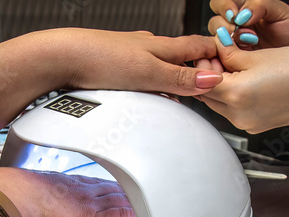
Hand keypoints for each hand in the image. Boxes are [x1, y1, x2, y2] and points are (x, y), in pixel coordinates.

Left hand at [26, 28, 223, 95]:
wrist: (62, 58)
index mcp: (162, 46)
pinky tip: (148, 97)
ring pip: (162, 69)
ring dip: (173, 82)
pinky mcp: (117, 68)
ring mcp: (132, 57)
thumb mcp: (148, 73)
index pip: (199, 47)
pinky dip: (153, 87)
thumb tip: (212, 79)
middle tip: (204, 92)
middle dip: (195, 74)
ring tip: (178, 100)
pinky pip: (143, 77)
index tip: (226, 74)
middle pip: (181, 59)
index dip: (215, 58)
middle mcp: (149, 48)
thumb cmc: (100, 59)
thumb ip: (179, 78)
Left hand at [197, 35, 288, 133]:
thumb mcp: (257, 56)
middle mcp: (237, 115)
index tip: (206, 55)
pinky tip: (243, 84)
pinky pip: (233, 112)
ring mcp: (246, 124)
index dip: (202, 66)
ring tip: (233, 71)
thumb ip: (229, 54)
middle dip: (208, 78)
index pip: (202, 81)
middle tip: (217, 61)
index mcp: (235, 95)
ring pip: (219, 105)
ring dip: (219, 89)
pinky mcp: (254, 127)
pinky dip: (232, 99)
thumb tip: (215, 48)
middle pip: (207, 96)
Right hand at [208, 0, 288, 54]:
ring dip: (225, 42)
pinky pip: (218, 61)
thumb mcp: (282, 14)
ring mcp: (232, 49)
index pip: (221, 3)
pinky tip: (240, 58)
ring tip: (247, 45)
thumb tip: (241, 14)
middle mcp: (236, 29)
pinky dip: (224, 59)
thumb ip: (261, 5)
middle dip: (224, 25)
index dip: (224, 6)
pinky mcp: (232, 66)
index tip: (235, 15)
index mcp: (246, 11)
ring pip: (213, 42)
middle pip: (214, 22)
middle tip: (240, 32)